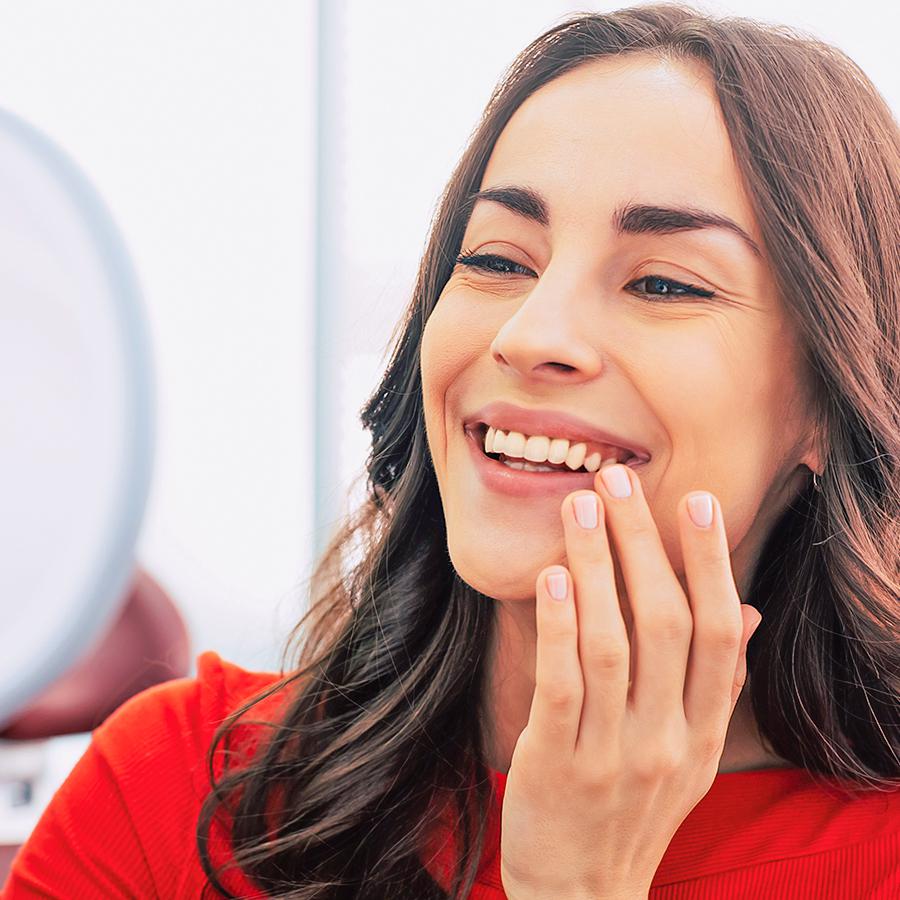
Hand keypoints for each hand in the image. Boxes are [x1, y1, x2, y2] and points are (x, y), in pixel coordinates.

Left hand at [499, 464, 761, 899]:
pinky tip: (552, 576)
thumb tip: (743, 612)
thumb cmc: (633, 808)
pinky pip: (563, 684)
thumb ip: (712, 685)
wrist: (583, 894)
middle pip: (666, 624)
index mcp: (702, 731)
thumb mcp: (688, 755)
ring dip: (598, 568)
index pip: (718, 634)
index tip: (694, 501)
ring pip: (613, 644)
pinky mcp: (558, 763)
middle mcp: (667, 738)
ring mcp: (613, 753)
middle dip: (643, 545)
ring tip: (580, 507)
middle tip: (618, 480)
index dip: (710, 563)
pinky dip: (559, 626)